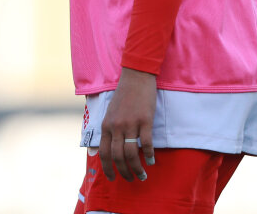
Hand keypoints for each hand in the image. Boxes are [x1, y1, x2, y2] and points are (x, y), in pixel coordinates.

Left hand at [98, 67, 156, 181]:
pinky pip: (147, 143)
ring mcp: (131, 123)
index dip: (108, 168)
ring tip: (142, 175)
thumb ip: (109, 128)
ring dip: (137, 168)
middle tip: (131, 179)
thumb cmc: (124, 95)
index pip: (104, 153)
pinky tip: (152, 160)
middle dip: (124, 171)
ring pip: (131, 153)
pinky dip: (149, 154)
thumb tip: (108, 146)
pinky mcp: (145, 120)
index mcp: (106, 125)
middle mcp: (116, 126)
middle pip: (118, 156)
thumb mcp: (110, 112)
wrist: (136, 76)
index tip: (113, 178)